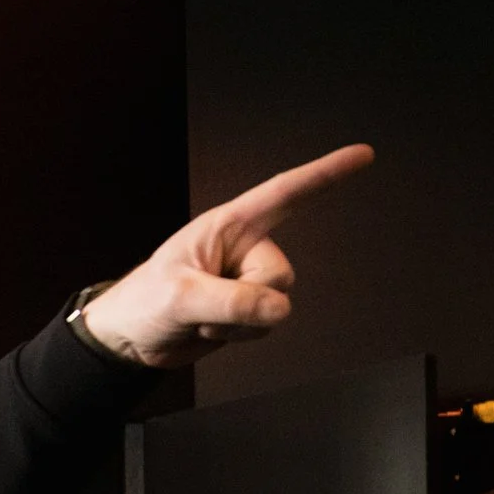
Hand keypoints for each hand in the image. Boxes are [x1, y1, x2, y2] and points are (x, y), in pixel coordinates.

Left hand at [80, 143, 374, 367]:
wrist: (130, 338)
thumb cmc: (143, 303)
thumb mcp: (180, 297)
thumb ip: (231, 300)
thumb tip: (277, 309)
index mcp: (228, 226)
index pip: (284, 194)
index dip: (326, 174)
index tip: (363, 155)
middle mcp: (245, 249)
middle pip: (282, 276)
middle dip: (246, 301)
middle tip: (203, 304)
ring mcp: (248, 281)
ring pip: (277, 305)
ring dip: (238, 322)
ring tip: (201, 314)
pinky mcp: (248, 310)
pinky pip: (266, 326)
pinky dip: (238, 335)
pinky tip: (209, 327)